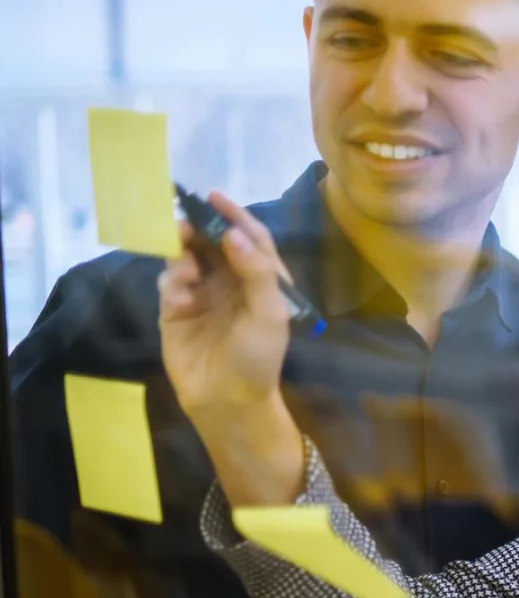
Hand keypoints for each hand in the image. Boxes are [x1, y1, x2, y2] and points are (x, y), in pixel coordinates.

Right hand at [157, 192, 291, 418]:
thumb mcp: (268, 313)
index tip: (213, 197)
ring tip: (186, 266)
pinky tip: (180, 296)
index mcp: (260, 277)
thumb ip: (256, 272)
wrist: (228, 400)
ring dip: (182, 254)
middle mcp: (231, 280)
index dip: (233, 215)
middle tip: (185, 225)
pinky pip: (169, 284)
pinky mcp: (176, 310)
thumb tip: (233, 235)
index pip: (249, 237)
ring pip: (186, 257)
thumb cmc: (257, 357)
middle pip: (212, 241)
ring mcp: (202, 294)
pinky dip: (172, 282)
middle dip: (198, 229)